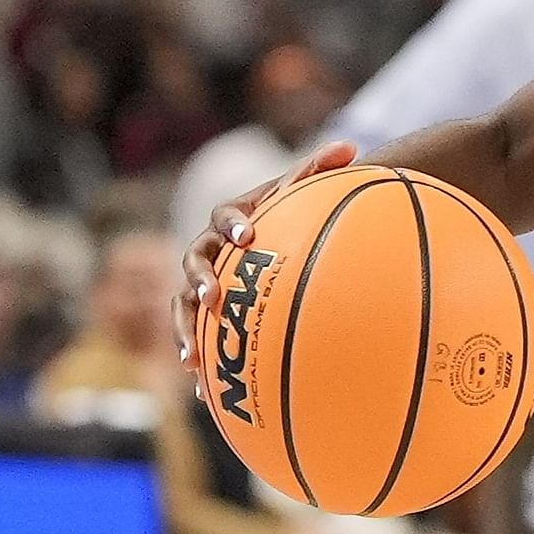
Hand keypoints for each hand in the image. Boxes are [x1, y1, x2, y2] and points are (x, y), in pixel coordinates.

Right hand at [178, 141, 357, 366]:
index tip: (248, 235)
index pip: (226, 215)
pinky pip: (194, 333)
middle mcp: (211, 248)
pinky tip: (197, 387)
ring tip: (191, 353)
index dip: (233, 223)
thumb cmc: (290, 215)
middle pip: (194, 259)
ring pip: (183, 303)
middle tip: (213, 296)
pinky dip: (194, 355)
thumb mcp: (304, 195)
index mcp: (234, 218)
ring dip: (185, 326)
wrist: (267, 238)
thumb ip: (321, 172)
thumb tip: (349, 146)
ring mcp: (202, 281)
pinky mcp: (202, 312)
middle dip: (201, 278)